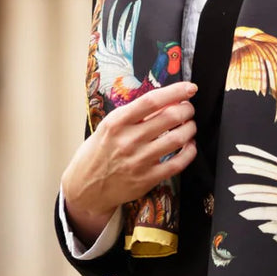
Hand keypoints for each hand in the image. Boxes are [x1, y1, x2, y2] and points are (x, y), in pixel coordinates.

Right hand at [61, 82, 197, 243]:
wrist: (86, 187)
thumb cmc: (98, 153)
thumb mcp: (108, 127)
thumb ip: (133, 115)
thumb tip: (164, 100)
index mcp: (117, 122)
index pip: (152, 100)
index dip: (176, 91)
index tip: (189, 88)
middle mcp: (128, 140)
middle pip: (170, 117)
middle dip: (186, 109)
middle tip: (188, 109)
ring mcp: (139, 161)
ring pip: (177, 139)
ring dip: (190, 128)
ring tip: (189, 125)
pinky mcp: (147, 179)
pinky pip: (178, 163)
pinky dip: (189, 152)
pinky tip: (189, 146)